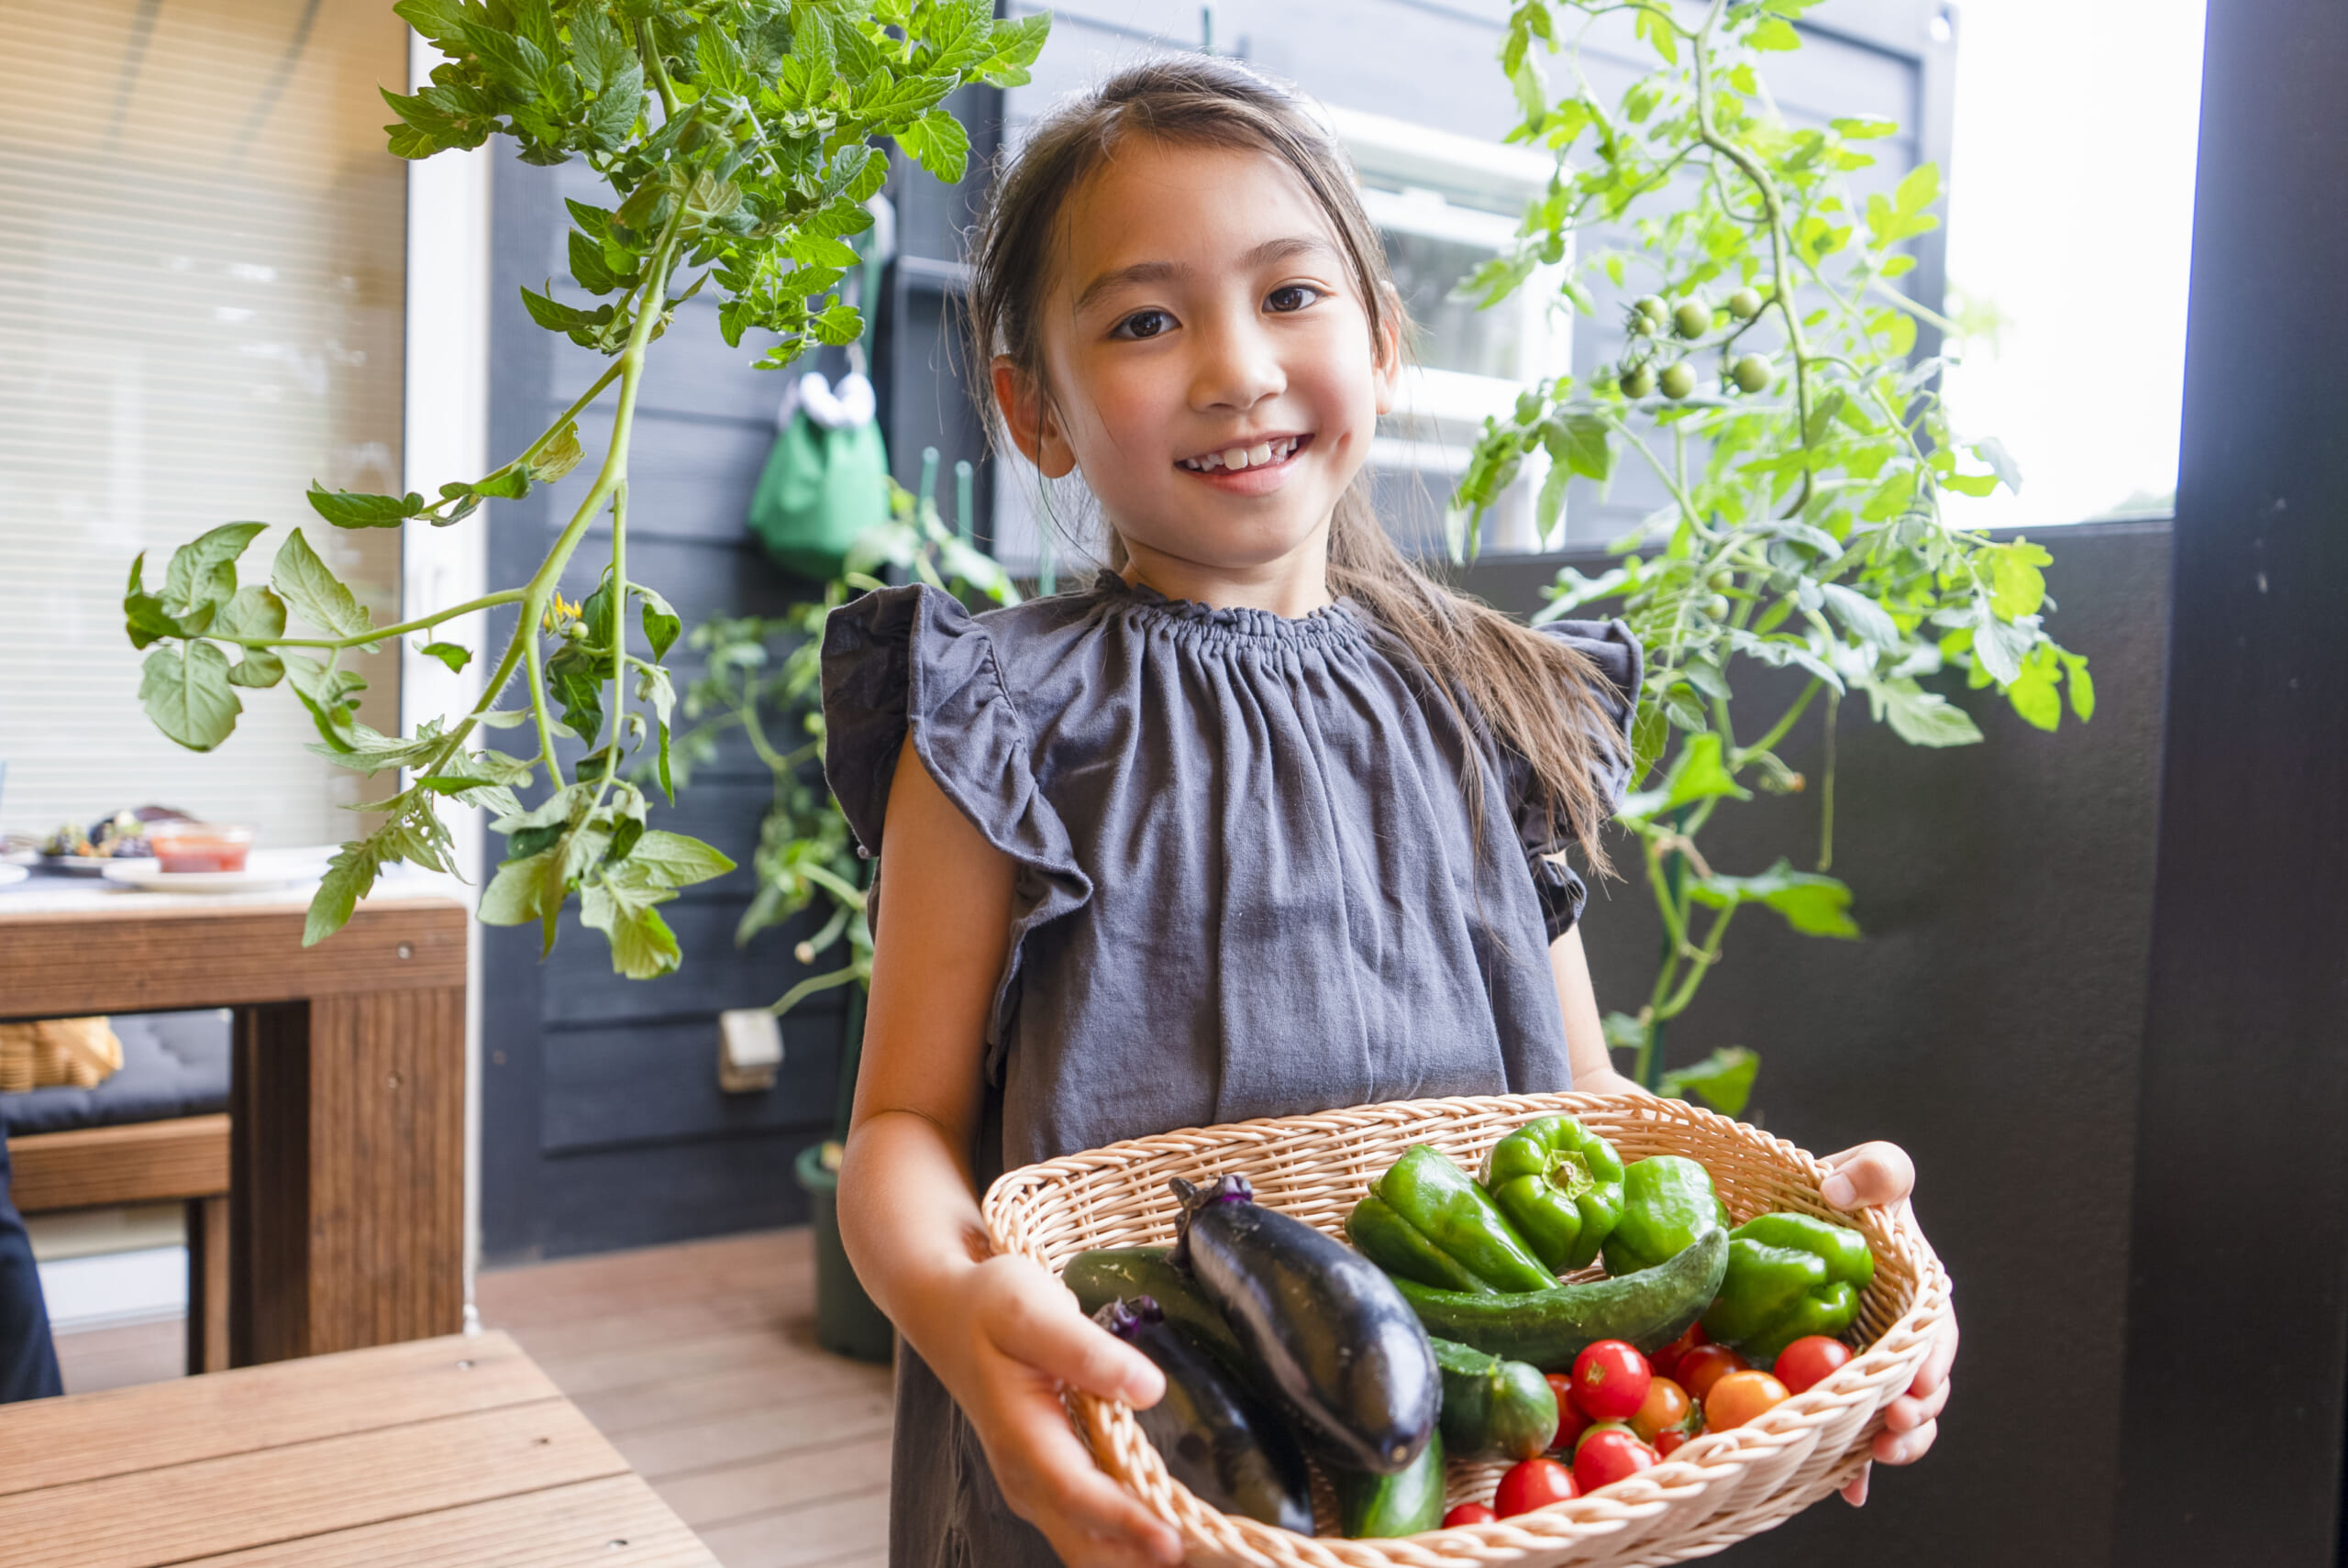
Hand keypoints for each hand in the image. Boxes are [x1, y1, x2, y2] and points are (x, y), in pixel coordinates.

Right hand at [928, 1253, 1184, 1565]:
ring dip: (1136, 1557)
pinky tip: (1170, 1534)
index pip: (1078, 1494)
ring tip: (1200, 1556)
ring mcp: (1035, 1484)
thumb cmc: (988, 1307)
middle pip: (1085, 1542)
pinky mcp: (1047, 1482)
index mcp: (1022, 1435)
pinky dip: (1127, 1543)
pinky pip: (1088, 1528)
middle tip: (1205, 1562)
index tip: (1172, 1542)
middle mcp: (1025, 1475)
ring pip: (1087, 1545)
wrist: (949, 1314)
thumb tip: (1148, 1388)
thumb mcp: (1032, 1311)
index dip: (1126, 1523)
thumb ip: (1086, 1351)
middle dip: (1139, 1561)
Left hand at [1816, 1141, 1956, 1506]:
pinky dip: (1850, 1466)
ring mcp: (1865, 1366)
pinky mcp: (1830, 1383)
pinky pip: (1844, 1429)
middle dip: (1914, 1415)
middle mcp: (1897, 1339)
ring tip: (1874, 1461)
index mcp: (1917, 1297)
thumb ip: (1876, 1170)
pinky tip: (1846, 1493)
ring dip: (1889, 1444)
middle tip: (1891, 1428)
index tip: (1916, 1384)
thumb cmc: (1847, 1193)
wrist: (1799, 1217)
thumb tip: (1843, 1190)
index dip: (1931, 1363)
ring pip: (1888, 1417)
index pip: (1934, 1335)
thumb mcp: (1869, 1170)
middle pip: (1918, 1388)